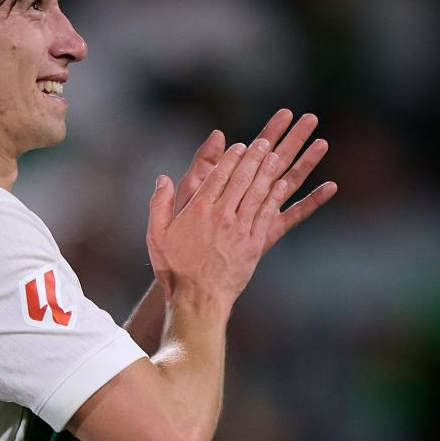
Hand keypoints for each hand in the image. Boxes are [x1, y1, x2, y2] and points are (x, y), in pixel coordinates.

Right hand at [147, 135, 290, 309]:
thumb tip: (162, 179)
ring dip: (268, 171)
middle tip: (263, 142)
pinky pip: (267, 214)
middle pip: (241, 178)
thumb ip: (159, 204)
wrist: (198, 298)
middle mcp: (222, 214)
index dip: (231, 158)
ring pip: (257, 192)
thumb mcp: (156, 235)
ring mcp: (240, 228)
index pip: (218, 175)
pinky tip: (282, 185)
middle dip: (253, 157)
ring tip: (276, 155)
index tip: (239, 146)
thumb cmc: (174, 269)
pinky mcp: (254, 243)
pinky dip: (275, 197)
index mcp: (198, 209)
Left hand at [173, 109, 336, 251]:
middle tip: (311, 118)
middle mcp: (250, 195)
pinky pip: (293, 215)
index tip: (287, 112)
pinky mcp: (268, 233)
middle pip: (276, 161)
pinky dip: (312, 201)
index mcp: (233, 182)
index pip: (254, 150)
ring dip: (306, 162)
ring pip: (288, 182)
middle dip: (293, 139)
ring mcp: (260, 214)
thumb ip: (205, 164)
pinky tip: (331, 187)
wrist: (190, 271)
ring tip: (322, 143)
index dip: (270, 131)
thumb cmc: (184, 231)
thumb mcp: (191, 191)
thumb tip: (219, 134)